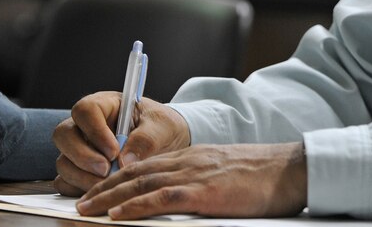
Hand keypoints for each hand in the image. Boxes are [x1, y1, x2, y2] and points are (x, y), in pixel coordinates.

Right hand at [52, 93, 189, 195]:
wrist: (168, 143)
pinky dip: (78, 190)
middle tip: (106, 170)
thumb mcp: (162, 127)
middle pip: (64, 135)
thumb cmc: (162, 127)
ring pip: (63, 161)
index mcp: (105, 105)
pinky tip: (102, 191)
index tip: (114, 151)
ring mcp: (79, 148)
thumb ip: (145, 140)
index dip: (95, 131)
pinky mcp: (78, 171)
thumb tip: (124, 162)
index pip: (85, 110)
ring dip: (82, 176)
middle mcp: (86, 126)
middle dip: (83, 156)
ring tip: (110, 183)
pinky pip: (65, 182)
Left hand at [75, 142, 306, 219]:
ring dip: (110, 197)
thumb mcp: (229, 175)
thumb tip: (186, 199)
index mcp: (196, 157)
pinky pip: (162, 197)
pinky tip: (118, 214)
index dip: (120, 178)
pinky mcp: (205, 191)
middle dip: (105, 187)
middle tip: (80, 202)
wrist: (291, 169)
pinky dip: (136, 205)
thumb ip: (204, 182)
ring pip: (142, 183)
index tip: (100, 190)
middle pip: (137, 172)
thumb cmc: (266, 177)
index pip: (148, 165)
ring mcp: (196, 175)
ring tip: (86, 210)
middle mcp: (190, 161)